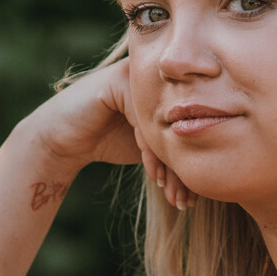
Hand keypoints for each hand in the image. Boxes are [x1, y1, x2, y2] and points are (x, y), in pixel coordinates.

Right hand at [24, 60, 197, 208]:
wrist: (64, 138)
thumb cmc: (108, 140)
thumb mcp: (150, 145)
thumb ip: (175, 147)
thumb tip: (212, 175)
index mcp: (169, 85)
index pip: (190, 126)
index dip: (192, 164)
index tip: (192, 198)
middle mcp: (156, 75)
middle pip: (182, 124)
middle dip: (183, 169)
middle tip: (186, 201)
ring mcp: (138, 75)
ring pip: (165, 125)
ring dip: (170, 166)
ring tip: (173, 196)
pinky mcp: (119, 81)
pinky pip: (143, 121)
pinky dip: (150, 152)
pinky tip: (153, 177)